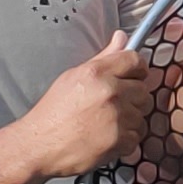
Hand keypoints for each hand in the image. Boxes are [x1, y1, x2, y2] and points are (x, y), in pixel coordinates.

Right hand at [18, 33, 148, 176]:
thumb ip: (102, 58)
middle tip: (114, 106)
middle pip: (143, 90)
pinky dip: (125, 141)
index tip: (134, 77)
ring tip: (107, 125)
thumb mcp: (72, 77)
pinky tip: (107, 139)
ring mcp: (116, 117)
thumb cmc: (53, 112)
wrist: (38, 146)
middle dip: (133, 98)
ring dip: (129, 121)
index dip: (138, 69)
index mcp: (96, 73)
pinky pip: (136, 137)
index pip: (135, 60)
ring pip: (141, 116)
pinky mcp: (119, 141)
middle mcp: (109, 92)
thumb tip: (121, 37)